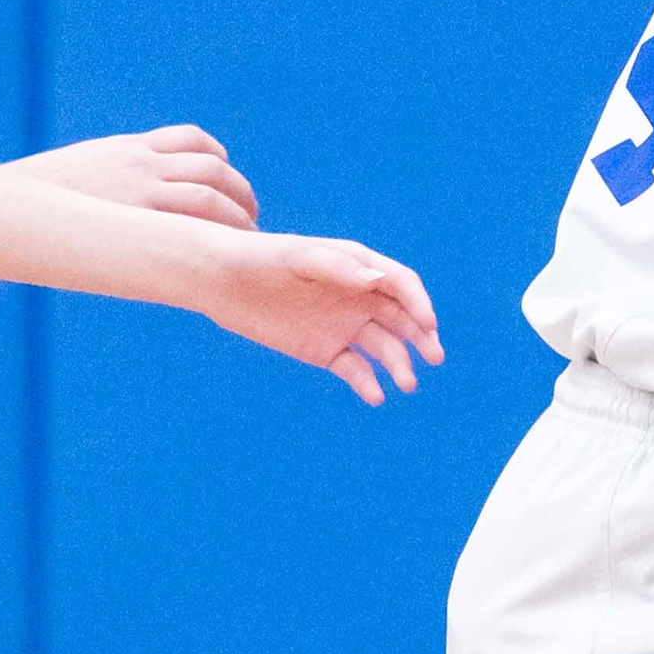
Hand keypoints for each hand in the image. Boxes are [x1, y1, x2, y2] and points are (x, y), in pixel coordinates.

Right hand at [25, 124, 259, 229]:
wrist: (5, 209)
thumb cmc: (39, 200)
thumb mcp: (81, 173)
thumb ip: (114, 175)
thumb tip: (131, 202)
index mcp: (128, 148)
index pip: (192, 139)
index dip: (220, 160)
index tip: (227, 184)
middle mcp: (140, 164)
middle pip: (212, 168)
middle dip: (240, 194)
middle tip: (249, 219)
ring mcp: (141, 191)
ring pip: (212, 196)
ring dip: (240, 219)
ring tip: (248, 242)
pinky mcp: (139, 221)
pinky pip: (196, 223)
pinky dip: (222, 236)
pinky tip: (227, 254)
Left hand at [194, 229, 442, 402]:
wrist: (219, 281)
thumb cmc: (258, 258)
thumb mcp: (297, 257)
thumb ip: (337, 267)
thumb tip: (376, 281)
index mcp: (358, 267)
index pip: (401, 285)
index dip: (418, 304)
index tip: (427, 324)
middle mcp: (358, 297)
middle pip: (402, 319)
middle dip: (422, 338)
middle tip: (434, 356)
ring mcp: (344, 326)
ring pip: (384, 348)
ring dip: (400, 364)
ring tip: (406, 384)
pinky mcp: (326, 352)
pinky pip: (355, 370)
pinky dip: (368, 384)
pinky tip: (375, 396)